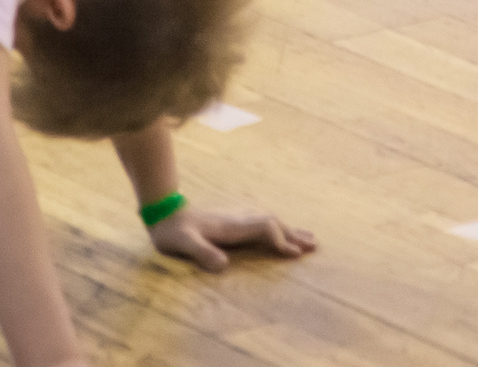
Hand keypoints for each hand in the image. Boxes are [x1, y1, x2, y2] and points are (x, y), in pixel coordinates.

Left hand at [150, 205, 315, 271]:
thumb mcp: (184, 243)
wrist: (162, 211)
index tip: (295, 254)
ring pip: (269, 220)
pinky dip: (277, 228)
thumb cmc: (172, 231)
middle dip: (293, 234)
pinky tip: (279, 232)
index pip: (264, 228)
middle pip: (273, 222)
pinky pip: (262, 222)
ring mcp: (235, 217)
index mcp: (231, 225)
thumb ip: (202, 252)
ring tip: (307, 238)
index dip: (280, 240)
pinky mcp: (231, 220)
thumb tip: (224, 266)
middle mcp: (238, 219)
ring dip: (288, 229)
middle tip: (314, 246)